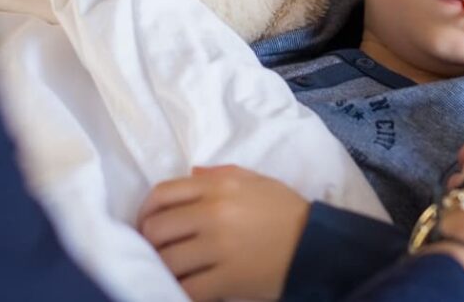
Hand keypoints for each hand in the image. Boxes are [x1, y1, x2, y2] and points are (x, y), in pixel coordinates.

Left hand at [137, 165, 309, 300]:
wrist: (317, 245)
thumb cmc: (286, 211)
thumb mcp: (256, 181)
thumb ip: (220, 175)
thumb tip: (191, 174)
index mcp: (219, 187)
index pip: (162, 193)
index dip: (145, 211)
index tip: (146, 224)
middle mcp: (214, 213)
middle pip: (157, 228)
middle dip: (149, 243)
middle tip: (156, 252)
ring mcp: (219, 247)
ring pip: (167, 260)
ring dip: (161, 269)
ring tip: (167, 272)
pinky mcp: (228, 278)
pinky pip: (187, 289)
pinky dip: (179, 291)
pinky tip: (183, 289)